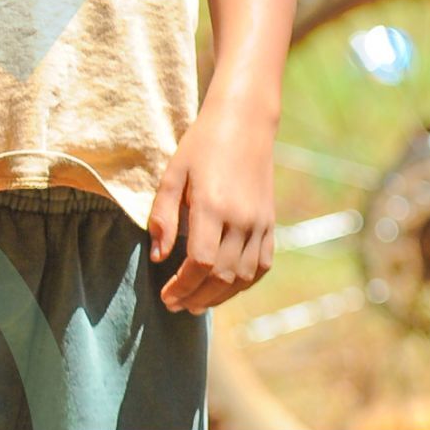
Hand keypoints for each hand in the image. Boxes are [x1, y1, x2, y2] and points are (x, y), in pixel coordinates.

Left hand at [148, 96, 277, 312]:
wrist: (245, 123)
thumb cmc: (201, 145)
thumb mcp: (172, 174)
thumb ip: (163, 217)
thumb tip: (159, 257)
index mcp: (214, 206)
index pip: (200, 263)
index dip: (182, 286)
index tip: (165, 295)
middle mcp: (242, 219)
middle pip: (221, 276)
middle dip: (196, 297)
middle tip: (175, 305)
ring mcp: (260, 223)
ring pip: (243, 277)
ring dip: (219, 297)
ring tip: (196, 304)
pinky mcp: (271, 223)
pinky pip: (262, 266)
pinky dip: (244, 283)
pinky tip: (225, 288)